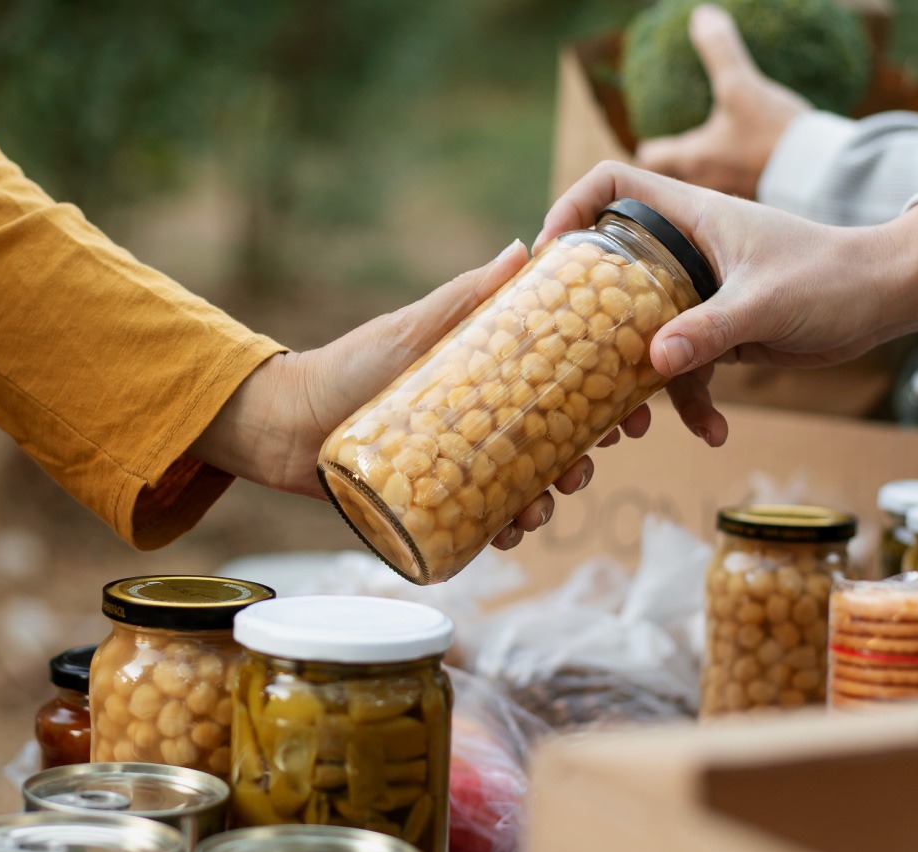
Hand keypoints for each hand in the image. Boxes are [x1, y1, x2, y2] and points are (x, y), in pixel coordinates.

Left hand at [192, 241, 641, 548]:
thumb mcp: (413, 329)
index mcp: (491, 385)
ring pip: (522, 492)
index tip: (633, 419)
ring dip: (544, 505)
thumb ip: (465, 297)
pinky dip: (500, 532)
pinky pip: (478, 525)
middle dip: (579, 464)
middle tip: (583, 470)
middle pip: (553, 450)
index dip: (605, 409)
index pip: (564, 396)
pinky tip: (505, 536)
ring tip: (538, 512)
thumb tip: (523, 249)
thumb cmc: (347, 366)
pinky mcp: (434, 506)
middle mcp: (484, 428)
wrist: (284, 422)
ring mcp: (462, 469)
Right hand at [538, 163, 917, 432]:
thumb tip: (654, 362)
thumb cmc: (832, 277)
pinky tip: (714, 433)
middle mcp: (685, 249)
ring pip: (644, 333)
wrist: (887, 300)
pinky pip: (685, 369)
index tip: (548, 255)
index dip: (571, 206)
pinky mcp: (718, 331)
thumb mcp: (766, 303)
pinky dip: (694, 403)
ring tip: (634, 428)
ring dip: (639, 384)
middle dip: (588, 322)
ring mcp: (700, 293)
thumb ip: (709, 331)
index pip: (611, 184)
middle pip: (610, 271)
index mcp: (690, 215)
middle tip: (567, 361)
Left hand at [635, 4, 809, 198]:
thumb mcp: (741, 85)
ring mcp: (732, 192)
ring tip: (714, 143)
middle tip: (679, 140)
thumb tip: (701, 16)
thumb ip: (718, 50)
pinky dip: (733, 169)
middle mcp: (706, 182)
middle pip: (675, 175)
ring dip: (704, 165)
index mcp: (693, 159)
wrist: (819, 171)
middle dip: (674, 159)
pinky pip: (736, 182)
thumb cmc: (772, 132)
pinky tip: (748, 151)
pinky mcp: (757, 194)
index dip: (648, 146)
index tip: (653, 136)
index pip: (651, 159)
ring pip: (705, 180)